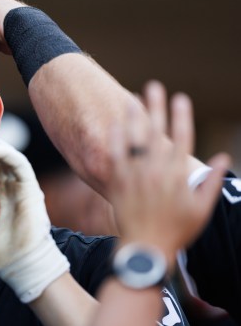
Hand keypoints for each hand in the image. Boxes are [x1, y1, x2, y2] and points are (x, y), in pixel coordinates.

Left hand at [108, 80, 229, 261]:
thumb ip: (210, 182)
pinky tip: (113, 123)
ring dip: (133, 117)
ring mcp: (136, 175)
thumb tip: (223, 158)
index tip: (180, 98)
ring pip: (134, 139)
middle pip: (156, 131)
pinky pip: (115, 155)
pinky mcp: (118, 182)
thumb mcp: (201, 210)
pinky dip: (114, 138)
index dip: (181, 116)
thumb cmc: (177, 231)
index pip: (182, 137)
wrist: (146, 249)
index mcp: (178, 175)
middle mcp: (156, 170)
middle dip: (156, 106)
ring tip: (131, 97)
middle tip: (153, 86)